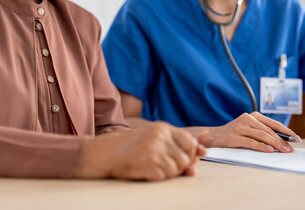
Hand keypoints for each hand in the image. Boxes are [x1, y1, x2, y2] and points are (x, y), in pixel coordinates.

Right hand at [74, 122, 205, 180]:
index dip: (192, 154)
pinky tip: (146, 171)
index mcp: (162, 128)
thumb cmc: (129, 146)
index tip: (188, 160)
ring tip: (153, 167)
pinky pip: (163, 177)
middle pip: (185, 158)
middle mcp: (159, 137)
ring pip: (175, 169)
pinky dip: (157, 177)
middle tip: (164, 165)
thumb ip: (175, 145)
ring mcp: (153, 150)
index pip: (190, 142)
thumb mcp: (152, 139)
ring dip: (167, 173)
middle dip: (179, 166)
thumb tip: (201, 156)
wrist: (103, 152)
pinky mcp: (146, 164)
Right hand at [198, 112, 299, 152]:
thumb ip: (263, 132)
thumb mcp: (249, 129)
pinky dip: (261, 147)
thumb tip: (284, 142)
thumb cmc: (235, 134)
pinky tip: (269, 150)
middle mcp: (246, 119)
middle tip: (291, 149)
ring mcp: (239, 127)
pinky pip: (251, 142)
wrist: (213, 136)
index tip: (296, 139)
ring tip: (284, 151)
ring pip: (262, 135)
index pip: (273, 123)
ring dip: (275, 144)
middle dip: (282, 140)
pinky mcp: (234, 137)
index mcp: (252, 116)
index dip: (286, 131)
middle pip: (269, 130)